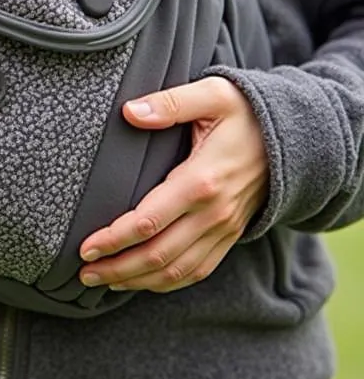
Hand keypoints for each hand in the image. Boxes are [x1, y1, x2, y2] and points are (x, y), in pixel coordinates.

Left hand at [78, 76, 266, 292]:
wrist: (295, 136)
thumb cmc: (245, 112)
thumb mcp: (211, 95)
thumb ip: (169, 103)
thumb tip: (130, 111)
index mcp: (201, 180)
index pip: (148, 221)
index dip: (113, 238)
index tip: (84, 246)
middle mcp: (214, 213)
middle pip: (158, 255)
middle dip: (117, 267)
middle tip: (83, 271)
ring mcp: (224, 229)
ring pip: (176, 270)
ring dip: (137, 280)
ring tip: (102, 280)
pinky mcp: (229, 235)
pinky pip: (197, 270)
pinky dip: (167, 282)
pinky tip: (141, 281)